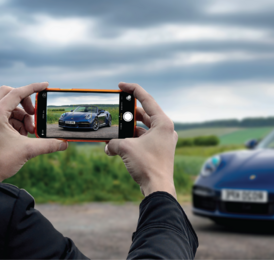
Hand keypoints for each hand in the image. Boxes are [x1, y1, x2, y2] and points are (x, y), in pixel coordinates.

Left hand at [0, 83, 67, 181]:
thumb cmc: (0, 162)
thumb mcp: (28, 150)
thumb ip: (49, 144)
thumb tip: (65, 143)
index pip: (16, 93)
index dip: (33, 88)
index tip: (45, 86)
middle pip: (9, 93)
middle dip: (25, 102)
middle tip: (34, 113)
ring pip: (8, 106)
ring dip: (22, 116)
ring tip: (29, 132)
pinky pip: (5, 115)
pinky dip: (16, 122)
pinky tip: (21, 135)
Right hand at [105, 82, 177, 197]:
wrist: (158, 187)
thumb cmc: (147, 165)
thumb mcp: (125, 148)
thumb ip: (113, 142)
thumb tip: (107, 147)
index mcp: (163, 123)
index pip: (147, 99)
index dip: (133, 90)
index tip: (121, 85)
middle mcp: (166, 129)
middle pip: (145, 114)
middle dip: (128, 113)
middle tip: (115, 110)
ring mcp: (164, 140)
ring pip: (143, 128)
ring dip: (128, 129)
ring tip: (113, 130)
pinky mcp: (160, 150)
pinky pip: (144, 139)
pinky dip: (132, 140)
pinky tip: (118, 145)